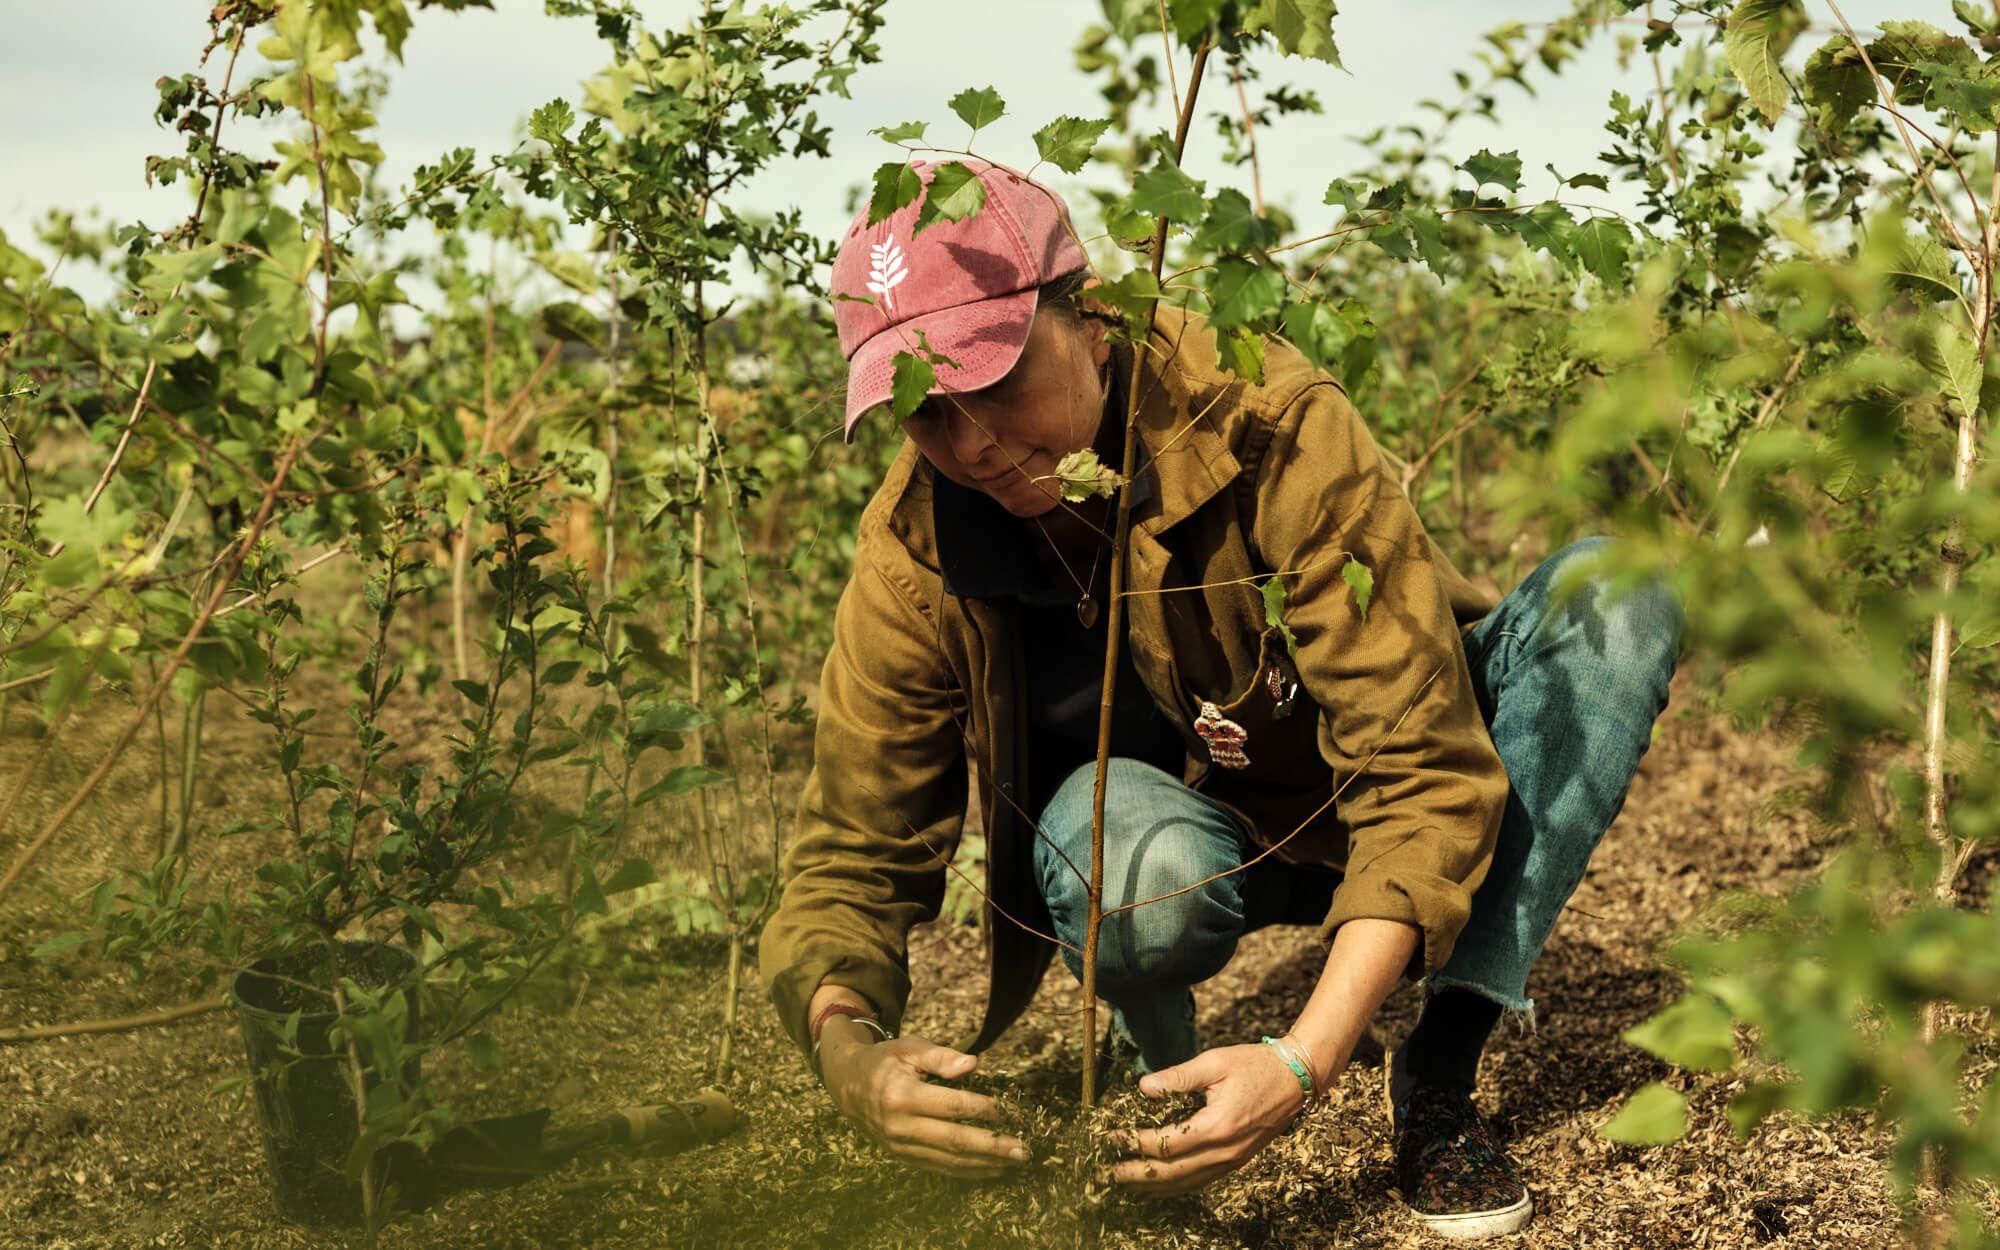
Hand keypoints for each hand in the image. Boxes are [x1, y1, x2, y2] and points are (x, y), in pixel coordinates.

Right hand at [818, 1026, 1029, 1178]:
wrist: (847, 1084)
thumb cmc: (885, 1061)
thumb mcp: (910, 1048)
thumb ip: (941, 1056)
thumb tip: (974, 1065)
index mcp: (902, 1095)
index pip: (952, 1106)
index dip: (983, 1109)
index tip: (1008, 1110)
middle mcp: (900, 1125)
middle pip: (955, 1140)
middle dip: (992, 1146)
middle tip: (1023, 1150)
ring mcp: (900, 1146)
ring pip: (949, 1160)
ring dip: (985, 1163)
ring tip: (1014, 1162)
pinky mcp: (902, 1157)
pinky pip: (939, 1168)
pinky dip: (966, 1171)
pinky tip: (990, 1170)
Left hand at [1104, 1042, 1307, 1195]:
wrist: (1297, 1077)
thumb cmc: (1255, 1065)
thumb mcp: (1214, 1062)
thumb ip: (1177, 1077)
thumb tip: (1144, 1087)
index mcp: (1217, 1126)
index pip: (1164, 1144)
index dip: (1134, 1143)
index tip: (1112, 1137)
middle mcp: (1225, 1151)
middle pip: (1172, 1173)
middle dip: (1137, 1175)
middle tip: (1108, 1173)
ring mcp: (1233, 1160)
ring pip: (1187, 1183)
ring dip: (1154, 1186)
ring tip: (1128, 1184)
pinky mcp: (1238, 1160)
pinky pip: (1202, 1181)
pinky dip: (1177, 1185)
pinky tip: (1162, 1183)